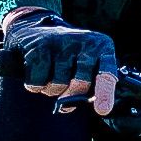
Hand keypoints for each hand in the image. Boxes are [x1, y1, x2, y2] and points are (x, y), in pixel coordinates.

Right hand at [0, 9, 117, 114]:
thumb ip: (93, 86)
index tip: (102, 110)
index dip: (105, 92)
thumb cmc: (69, 57)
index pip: (106, 72)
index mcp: (101, 46)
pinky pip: (37, 83)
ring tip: (51, 74)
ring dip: (52, 89)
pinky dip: (35, 85)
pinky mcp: (38, 48)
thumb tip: (87, 108)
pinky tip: (37, 71)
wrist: (34, 30)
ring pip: (57, 86)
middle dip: (71, 94)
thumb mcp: (87, 65)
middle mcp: (83, 41)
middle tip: (66, 90)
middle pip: (80, 84)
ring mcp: (60, 43)